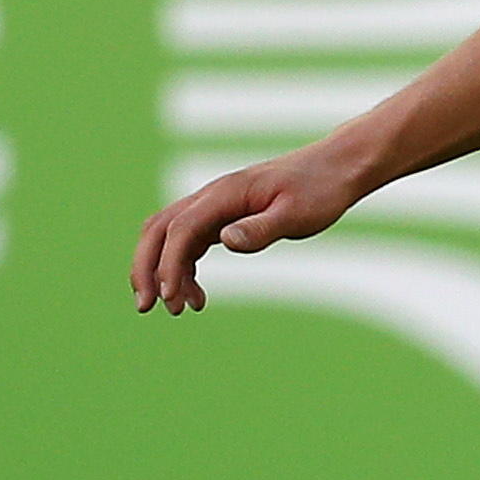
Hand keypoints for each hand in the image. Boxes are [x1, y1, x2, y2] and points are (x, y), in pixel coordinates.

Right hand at [134, 145, 362, 312]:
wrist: (335, 169)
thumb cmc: (319, 190)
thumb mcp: (296, 214)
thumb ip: (261, 228)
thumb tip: (224, 241)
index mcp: (225, 194)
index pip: (181, 229)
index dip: (168, 264)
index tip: (169, 298)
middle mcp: (211, 198)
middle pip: (159, 230)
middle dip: (145, 268)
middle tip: (145, 307)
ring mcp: (214, 207)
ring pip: (169, 238)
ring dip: (162, 272)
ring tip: (177, 310)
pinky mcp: (222, 218)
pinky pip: (189, 244)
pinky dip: (183, 270)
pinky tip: (196, 298)